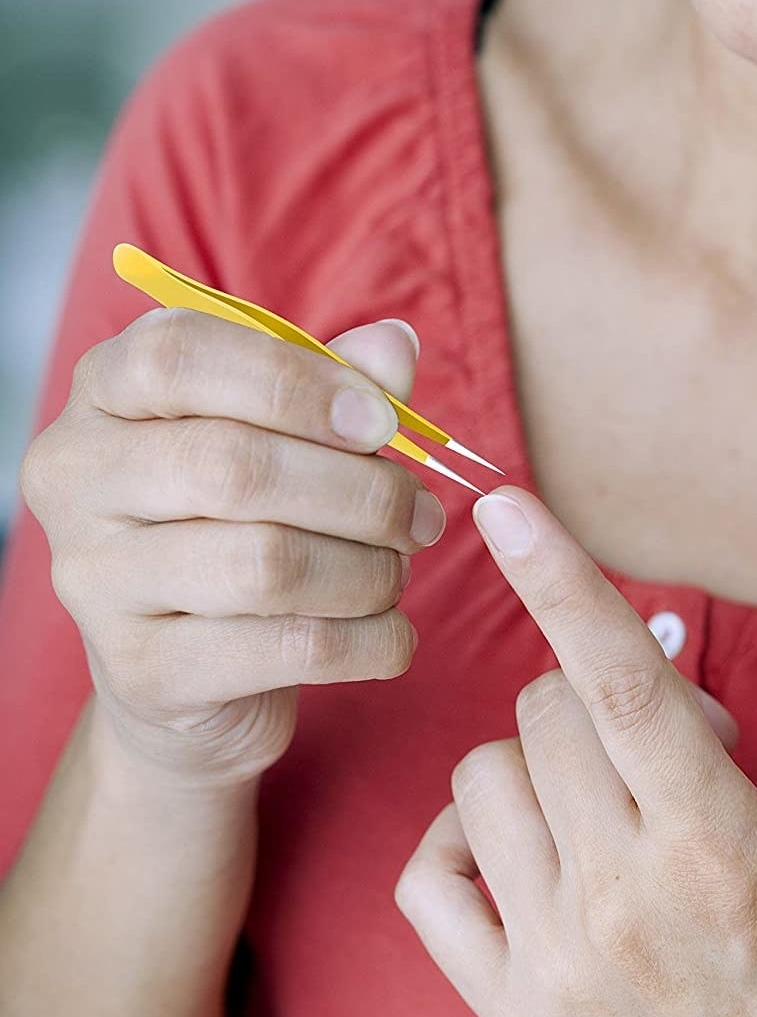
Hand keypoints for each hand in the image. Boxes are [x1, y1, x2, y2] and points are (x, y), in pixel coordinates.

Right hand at [19, 308, 445, 784]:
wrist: (189, 672)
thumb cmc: (240, 520)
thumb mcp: (286, 434)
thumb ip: (337, 382)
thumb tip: (395, 345)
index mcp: (103, 391)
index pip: (178, 356)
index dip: (297, 382)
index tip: (383, 422)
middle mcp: (74, 476)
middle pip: (232, 465)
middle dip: (360, 492)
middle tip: (422, 517)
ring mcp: (93, 580)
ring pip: (265, 564)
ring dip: (368, 571)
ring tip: (397, 573)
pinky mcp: (141, 671)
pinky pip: (287, 648)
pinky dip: (368, 640)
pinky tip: (391, 633)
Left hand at [395, 487, 756, 1016]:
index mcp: (722, 854)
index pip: (624, 688)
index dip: (563, 582)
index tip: (506, 504)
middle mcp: (621, 904)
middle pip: (546, 711)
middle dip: (596, 694)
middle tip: (671, 751)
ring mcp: (551, 963)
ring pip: (482, 777)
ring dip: (539, 762)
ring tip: (610, 805)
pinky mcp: (506, 1009)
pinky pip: (426, 874)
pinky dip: (462, 838)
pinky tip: (532, 851)